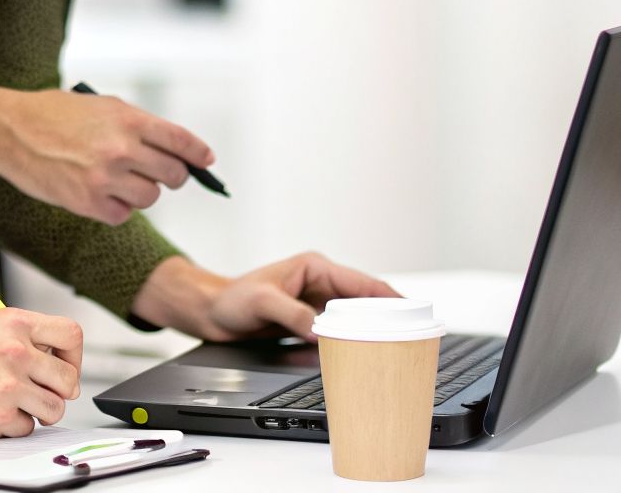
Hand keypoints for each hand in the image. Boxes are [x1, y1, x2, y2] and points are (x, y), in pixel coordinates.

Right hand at [0, 84, 213, 225]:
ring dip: (142, 192)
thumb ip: (138, 126)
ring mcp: (105, 178)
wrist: (10, 131)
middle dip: (171, 175)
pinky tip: (100, 192)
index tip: (206, 161)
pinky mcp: (88, 203)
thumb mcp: (102, 107)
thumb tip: (174, 149)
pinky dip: (117, 208)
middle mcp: (121, 149)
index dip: (198, 154)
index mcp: (128, 120)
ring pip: (150, 197)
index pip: (181, 141)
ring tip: (120, 179)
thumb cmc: (55, 114)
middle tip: (158, 173)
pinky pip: (123, 215)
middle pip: (172, 175)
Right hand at [0, 308, 84, 437]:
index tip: (65, 365)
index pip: (70, 335)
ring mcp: (7, 386)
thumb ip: (19, 337)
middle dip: (60, 390)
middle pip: (68, 379)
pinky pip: (26, 428)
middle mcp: (15, 352)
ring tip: (17, 404)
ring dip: (40, 412)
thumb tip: (51, 356)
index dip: (73, 356)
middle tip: (44, 392)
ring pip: (54, 409)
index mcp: (14, 323)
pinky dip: (13, 426)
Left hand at [131, 253, 401, 341]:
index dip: (387, 295)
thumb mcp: (263, 303)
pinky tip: (361, 352)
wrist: (212, 313)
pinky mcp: (309, 320)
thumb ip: (293, 314)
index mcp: (314, 268)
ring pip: (353, 316)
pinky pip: (338, 330)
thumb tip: (321, 330)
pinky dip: (351, 339)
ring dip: (369, 329)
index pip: (360, 281)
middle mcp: (319, 283)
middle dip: (385, 315)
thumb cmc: (233, 299)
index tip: (409, 309)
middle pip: (363, 300)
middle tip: (406, 334)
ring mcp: (315, 302)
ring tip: (391, 345)